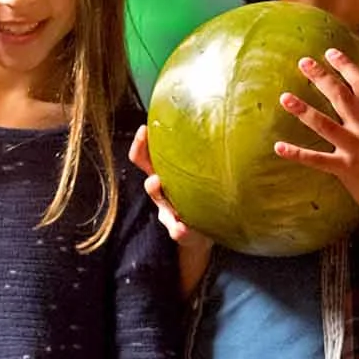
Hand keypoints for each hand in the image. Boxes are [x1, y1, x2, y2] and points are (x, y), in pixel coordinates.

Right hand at [129, 125, 210, 245]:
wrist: (204, 230)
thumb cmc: (200, 193)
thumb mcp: (197, 171)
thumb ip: (200, 152)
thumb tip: (217, 126)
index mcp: (164, 174)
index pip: (145, 158)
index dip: (141, 145)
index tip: (144, 129)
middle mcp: (162, 193)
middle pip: (150, 183)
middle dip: (151, 181)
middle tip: (156, 179)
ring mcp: (169, 213)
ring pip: (161, 208)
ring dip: (162, 201)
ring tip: (166, 199)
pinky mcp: (179, 231)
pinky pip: (177, 231)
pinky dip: (180, 229)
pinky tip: (182, 227)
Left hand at [275, 47, 358, 218]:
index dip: (345, 65)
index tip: (330, 53)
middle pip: (339, 96)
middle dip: (320, 76)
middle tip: (303, 62)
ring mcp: (354, 148)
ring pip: (323, 124)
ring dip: (302, 109)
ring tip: (284, 97)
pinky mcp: (344, 168)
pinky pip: (316, 159)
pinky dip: (297, 154)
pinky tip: (278, 147)